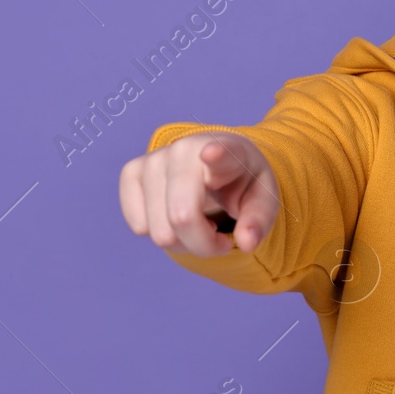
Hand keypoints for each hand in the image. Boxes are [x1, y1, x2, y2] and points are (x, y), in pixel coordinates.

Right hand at [119, 132, 279, 256]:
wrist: (217, 161)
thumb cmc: (241, 182)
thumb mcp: (263, 201)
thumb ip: (259, 221)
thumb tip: (247, 243)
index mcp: (228, 151)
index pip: (220, 154)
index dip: (216, 156)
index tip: (211, 153)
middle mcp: (184, 149)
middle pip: (182, 219)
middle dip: (204, 244)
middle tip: (220, 237)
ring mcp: (153, 159)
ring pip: (159, 232)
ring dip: (183, 242)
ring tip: (200, 223)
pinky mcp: (131, 173)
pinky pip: (139, 226)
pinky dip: (161, 233)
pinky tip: (176, 216)